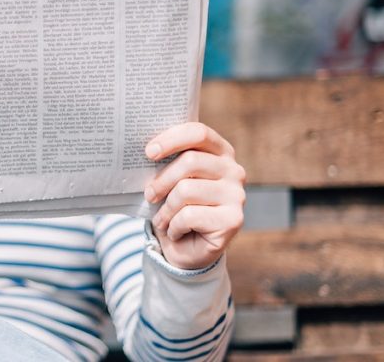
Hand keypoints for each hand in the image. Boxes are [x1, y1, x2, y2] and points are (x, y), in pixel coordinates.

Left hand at [143, 122, 245, 269]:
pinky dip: (174, 226)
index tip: (148, 152)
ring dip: (166, 209)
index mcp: (220, 152)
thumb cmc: (175, 207)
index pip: (199, 133)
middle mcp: (234, 170)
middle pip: (190, 161)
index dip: (172, 139)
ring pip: (186, 190)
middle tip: (149, 195)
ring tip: (162, 219)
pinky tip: (176, 232)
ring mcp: (237, 195)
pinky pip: (190, 215)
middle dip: (162, 180)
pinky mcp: (233, 219)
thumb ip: (167, 162)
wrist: (187, 249)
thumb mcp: (170, 180)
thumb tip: (146, 150)